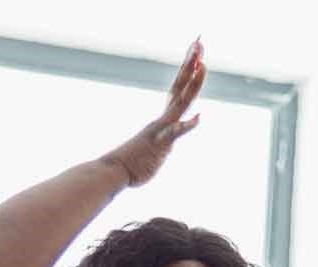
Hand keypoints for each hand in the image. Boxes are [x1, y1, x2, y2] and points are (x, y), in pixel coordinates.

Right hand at [104, 40, 204, 186]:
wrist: (114, 171)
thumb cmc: (133, 163)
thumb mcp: (154, 146)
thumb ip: (164, 138)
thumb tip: (169, 135)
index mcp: (163, 119)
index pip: (178, 89)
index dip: (187, 70)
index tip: (196, 51)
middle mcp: (163, 120)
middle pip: (180, 88)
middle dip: (191, 66)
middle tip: (200, 44)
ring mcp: (161, 129)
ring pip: (180, 104)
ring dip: (193, 85)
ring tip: (203, 66)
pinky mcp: (160, 144)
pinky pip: (174, 133)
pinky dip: (186, 125)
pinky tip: (198, 117)